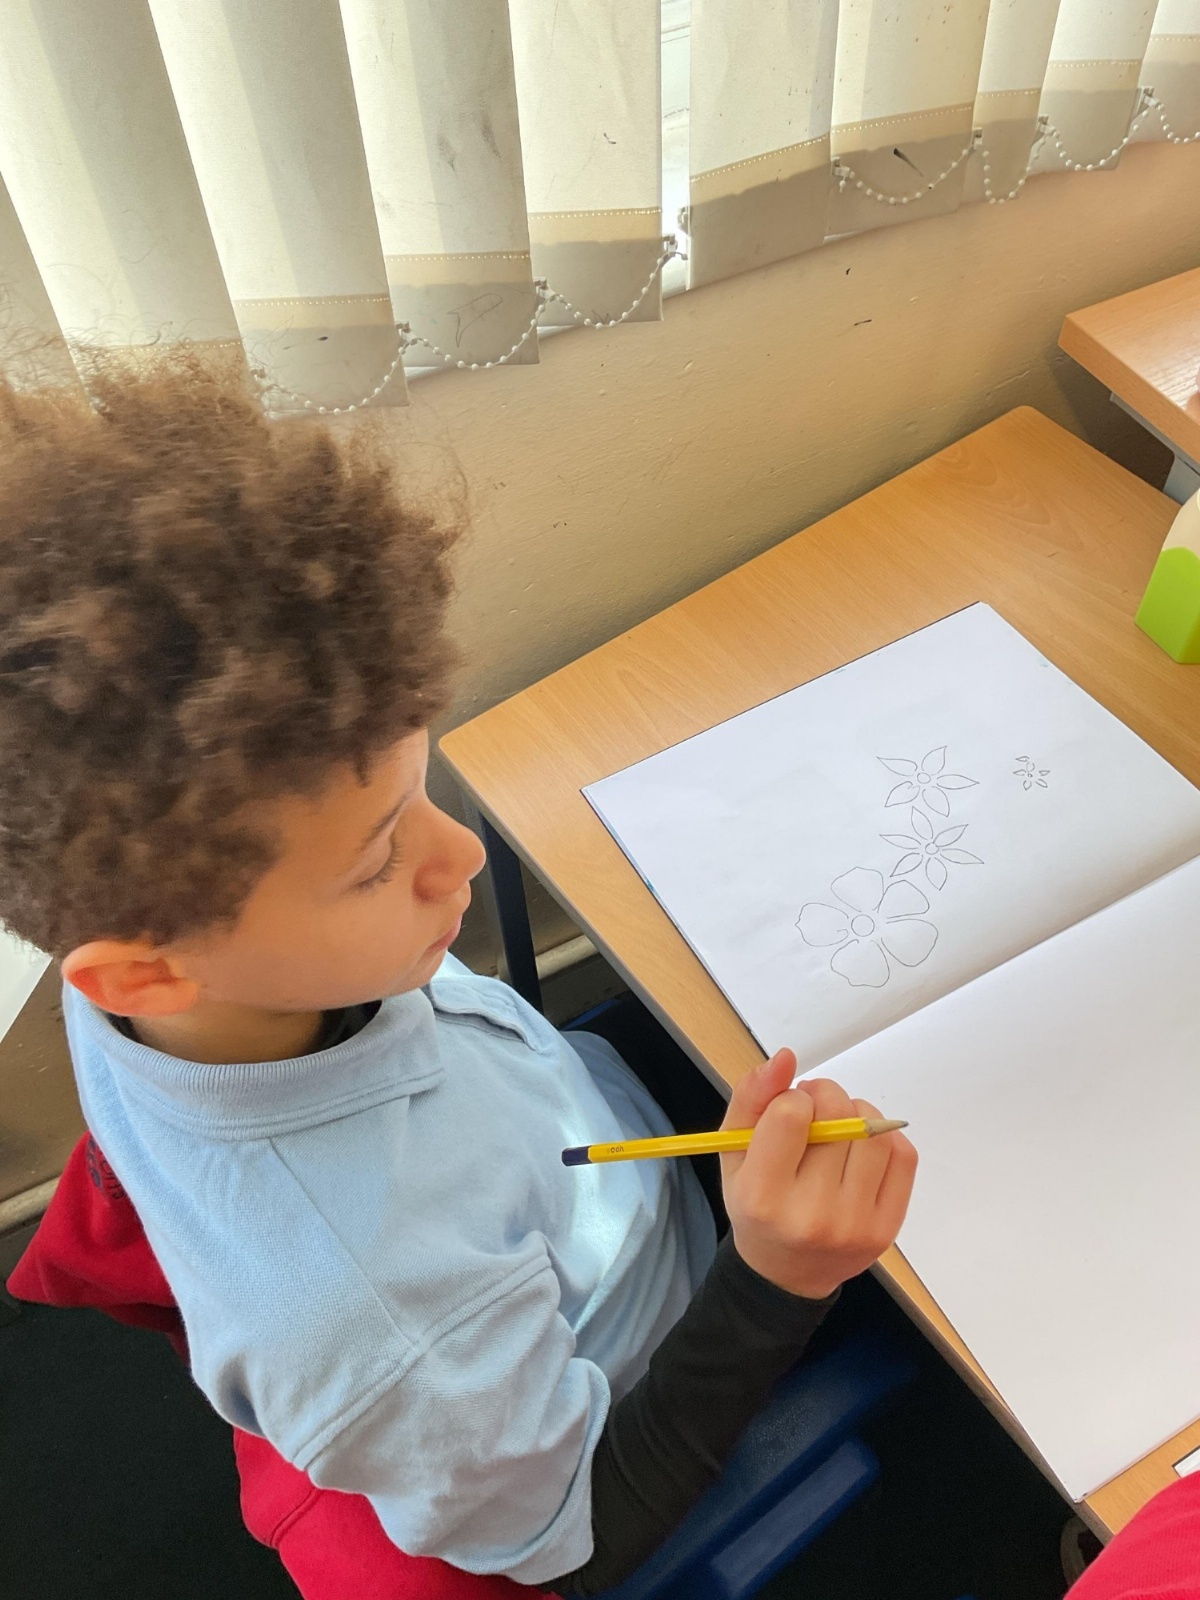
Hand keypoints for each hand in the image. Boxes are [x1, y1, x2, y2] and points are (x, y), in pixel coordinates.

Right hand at [719, 1051, 917, 1300]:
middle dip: (824, 1097)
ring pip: (874, 1130)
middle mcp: (811, 1215)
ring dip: (857, 1112)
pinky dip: (884, 1138)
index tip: (786, 1112)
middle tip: (813, 1113)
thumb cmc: (756, 1204)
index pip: (791, 1114)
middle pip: (837, 1114)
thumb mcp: (734, 1152)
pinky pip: (903, 1155)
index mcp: (763, 1197)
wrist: (787, 1273)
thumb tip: (785, 1057)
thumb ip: (752, 1098)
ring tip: (839, 1128)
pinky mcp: (887, 1227)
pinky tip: (860, 1151)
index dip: (790, 1098)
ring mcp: (855, 1224)